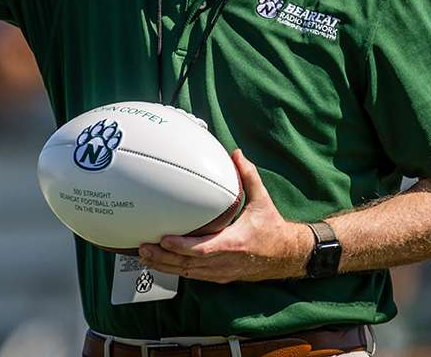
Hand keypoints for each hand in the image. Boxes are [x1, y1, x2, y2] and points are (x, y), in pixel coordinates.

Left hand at [138, 149, 311, 282]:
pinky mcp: (219, 276)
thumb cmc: (273, 229)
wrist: (287, 256)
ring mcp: (221, 272)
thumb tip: (237, 154)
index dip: (182, 247)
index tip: (164, 239)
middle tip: (143, 248)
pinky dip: (176, 270)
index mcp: (234, 243)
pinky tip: (161, 264)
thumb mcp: (262, 201)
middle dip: (164, 258)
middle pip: (189, 265)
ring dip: (165, 266)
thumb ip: (249, 177)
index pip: (203, 249)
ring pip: (188, 273)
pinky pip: (194, 275)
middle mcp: (225, 261)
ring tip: (144, 257)